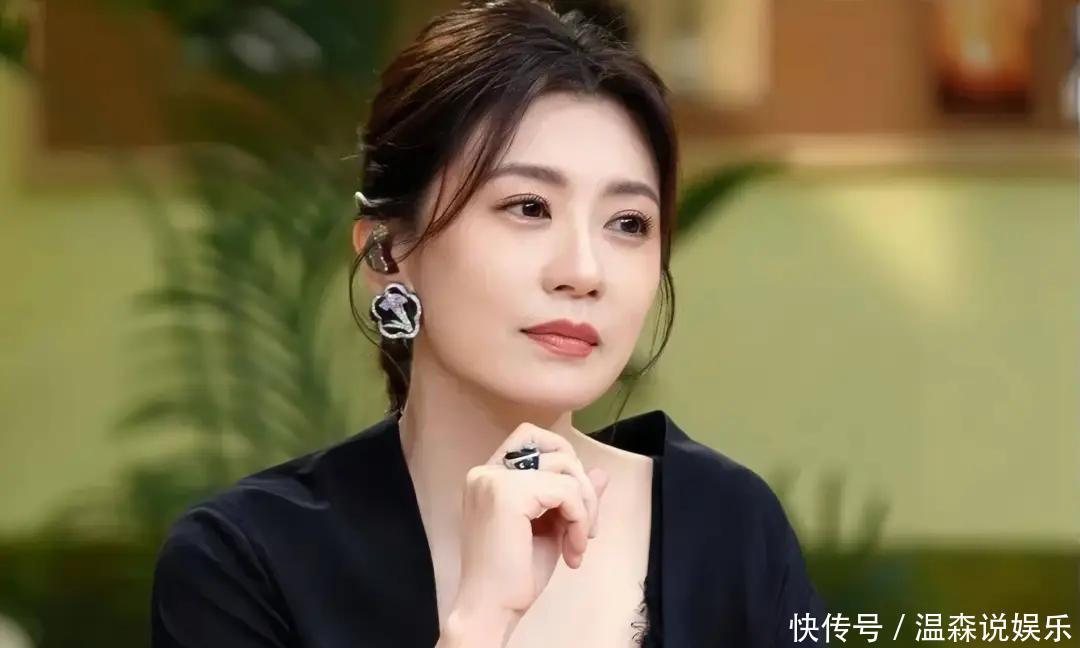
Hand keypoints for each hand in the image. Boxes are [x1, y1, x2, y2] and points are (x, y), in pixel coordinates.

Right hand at [452, 423, 609, 622]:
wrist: (490, 609)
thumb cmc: (514, 575)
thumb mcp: (550, 528)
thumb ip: (571, 497)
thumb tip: (601, 472)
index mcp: (490, 475)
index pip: (531, 436)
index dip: (563, 460)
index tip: (573, 503)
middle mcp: (487, 471)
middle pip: (556, 449)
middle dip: (582, 486)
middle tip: (584, 528)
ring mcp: (495, 479)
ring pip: (567, 469)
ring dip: (585, 508)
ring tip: (576, 544)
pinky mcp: (508, 494)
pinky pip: (567, 492)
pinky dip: (580, 520)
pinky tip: (572, 551)